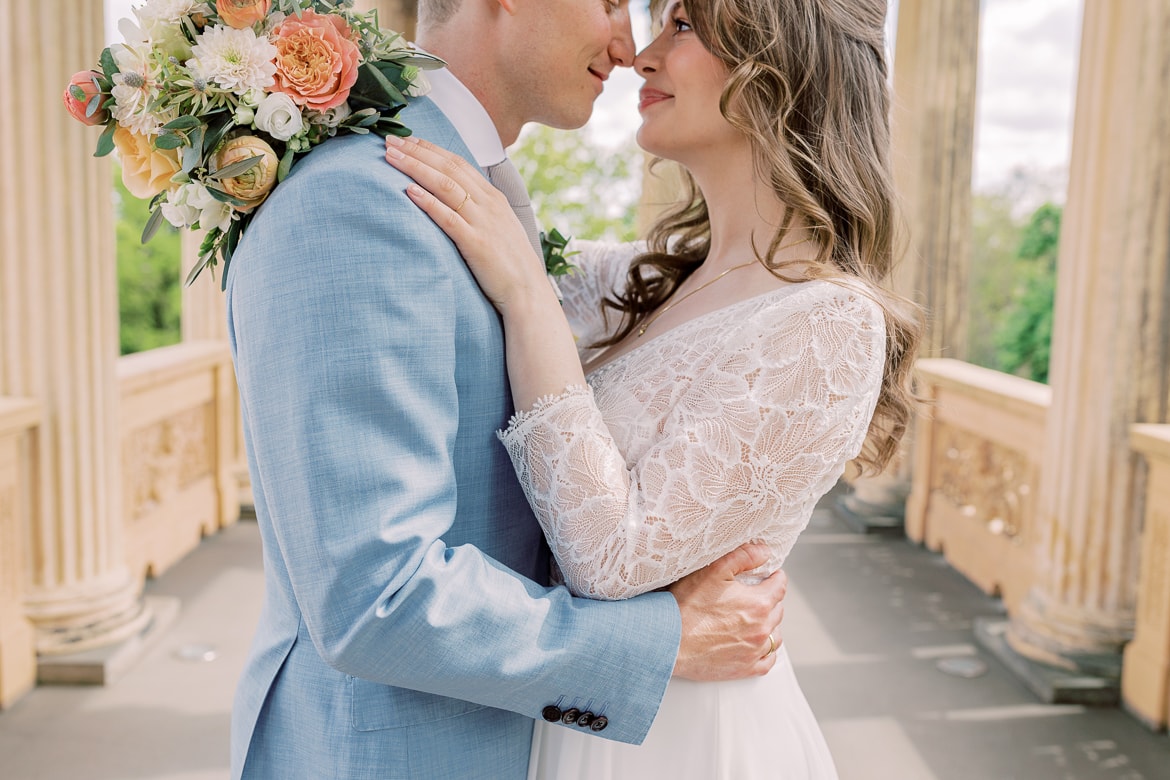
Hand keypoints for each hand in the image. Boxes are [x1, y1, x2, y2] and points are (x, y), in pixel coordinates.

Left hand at [384, 136, 547, 310]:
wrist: (529, 293)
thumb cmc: (511, 266)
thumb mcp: (499, 230)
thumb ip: (480, 213)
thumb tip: (458, 204)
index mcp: (494, 199)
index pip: (459, 163)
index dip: (432, 149)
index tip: (409, 140)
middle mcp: (489, 204)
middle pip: (448, 168)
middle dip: (417, 151)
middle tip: (390, 140)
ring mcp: (483, 222)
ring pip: (445, 185)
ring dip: (415, 168)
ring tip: (391, 157)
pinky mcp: (476, 243)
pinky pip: (448, 217)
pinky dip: (427, 201)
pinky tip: (409, 191)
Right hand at [668, 544, 786, 680]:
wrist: (668, 641)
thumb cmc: (687, 606)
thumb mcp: (713, 571)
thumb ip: (743, 557)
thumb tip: (765, 552)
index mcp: (758, 603)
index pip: (780, 586)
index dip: (774, 577)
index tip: (768, 576)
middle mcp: (761, 628)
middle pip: (778, 610)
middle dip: (769, 600)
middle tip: (753, 595)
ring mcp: (754, 651)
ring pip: (775, 636)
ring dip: (769, 625)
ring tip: (754, 619)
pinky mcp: (745, 668)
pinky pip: (768, 660)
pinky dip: (765, 651)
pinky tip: (755, 644)